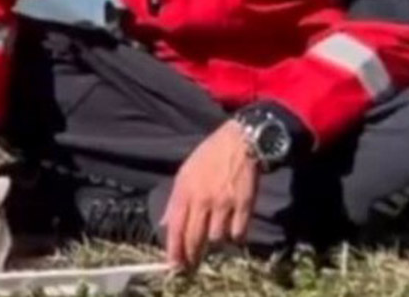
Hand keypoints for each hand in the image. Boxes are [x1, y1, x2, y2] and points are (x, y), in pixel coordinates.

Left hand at [161, 120, 258, 270]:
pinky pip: (238, 233)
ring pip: (217, 239)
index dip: (174, 250)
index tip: (174, 265)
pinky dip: (235, 236)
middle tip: (191, 266)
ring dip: (215, 243)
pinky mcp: (244, 205)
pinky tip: (233, 231)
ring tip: (215, 237)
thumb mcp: (185, 173)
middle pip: (194, 238)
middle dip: (192, 256)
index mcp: (185, 191)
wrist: (239, 142)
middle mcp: (202, 199)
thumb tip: (164, 224)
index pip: (175, 227)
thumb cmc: (209, 156)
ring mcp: (224, 203)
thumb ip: (174, 200)